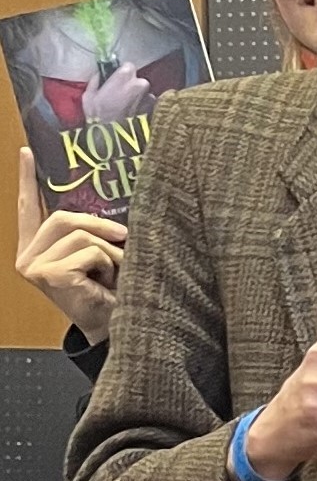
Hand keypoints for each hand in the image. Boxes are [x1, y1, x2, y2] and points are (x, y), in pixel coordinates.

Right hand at [16, 147, 124, 339]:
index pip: (29, 208)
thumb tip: (104, 199)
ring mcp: (35, 267)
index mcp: (36, 247)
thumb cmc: (108, 290)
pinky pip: (91, 252)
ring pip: (82, 235)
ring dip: (110, 252)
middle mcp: (28, 256)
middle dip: (100, 226)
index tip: (28, 152)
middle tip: (124, 237)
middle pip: (64, 217)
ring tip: (114, 272)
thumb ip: (89, 230)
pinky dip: (109, 264)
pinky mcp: (50, 275)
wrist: (113, 327)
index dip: (29, 179)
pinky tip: (105, 284)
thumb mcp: (97, 253)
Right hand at [81, 63, 151, 123]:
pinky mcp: (153, 108)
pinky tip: (132, 112)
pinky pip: (147, 102)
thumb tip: (100, 74)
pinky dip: (141, 105)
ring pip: (143, 91)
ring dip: (136, 95)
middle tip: (119, 94)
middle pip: (137, 79)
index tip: (117, 77)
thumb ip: (96, 80)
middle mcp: (139, 84)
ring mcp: (148, 96)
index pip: (129, 65)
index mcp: (124, 77)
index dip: (122, 71)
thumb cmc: (97, 115)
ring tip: (125, 106)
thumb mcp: (89, 95)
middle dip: (130, 84)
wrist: (112, 136)